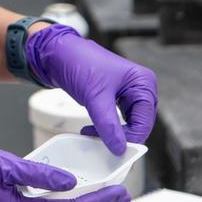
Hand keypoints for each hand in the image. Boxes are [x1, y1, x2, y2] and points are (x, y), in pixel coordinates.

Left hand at [26, 23, 157, 154]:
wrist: (56, 53)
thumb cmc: (78, 62)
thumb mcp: (94, 96)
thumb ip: (108, 124)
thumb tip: (119, 148)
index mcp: (143, 82)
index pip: (145, 121)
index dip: (131, 137)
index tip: (113, 148)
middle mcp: (140, 86)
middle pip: (139, 123)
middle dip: (121, 135)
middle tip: (100, 141)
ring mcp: (128, 92)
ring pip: (128, 123)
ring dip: (112, 131)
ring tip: (92, 133)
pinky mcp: (115, 96)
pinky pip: (117, 118)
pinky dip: (107, 126)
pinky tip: (93, 129)